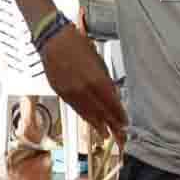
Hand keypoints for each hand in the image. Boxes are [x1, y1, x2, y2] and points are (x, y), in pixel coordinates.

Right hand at [39, 25, 128, 142]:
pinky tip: (91, 123)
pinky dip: (85, 117)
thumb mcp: (99, 62)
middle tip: (121, 139)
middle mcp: (83, 90)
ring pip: (87, 114)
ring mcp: (71, 93)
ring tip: (106, 136)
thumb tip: (114, 97)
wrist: (53, 40)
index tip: (126, 125)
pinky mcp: (61, 94)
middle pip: (100, 113)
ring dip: (98, 126)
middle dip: (112, 127)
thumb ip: (106, 81)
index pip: (111, 105)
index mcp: (96, 80)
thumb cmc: (78, 45)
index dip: (119, 116)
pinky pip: (76, 109)